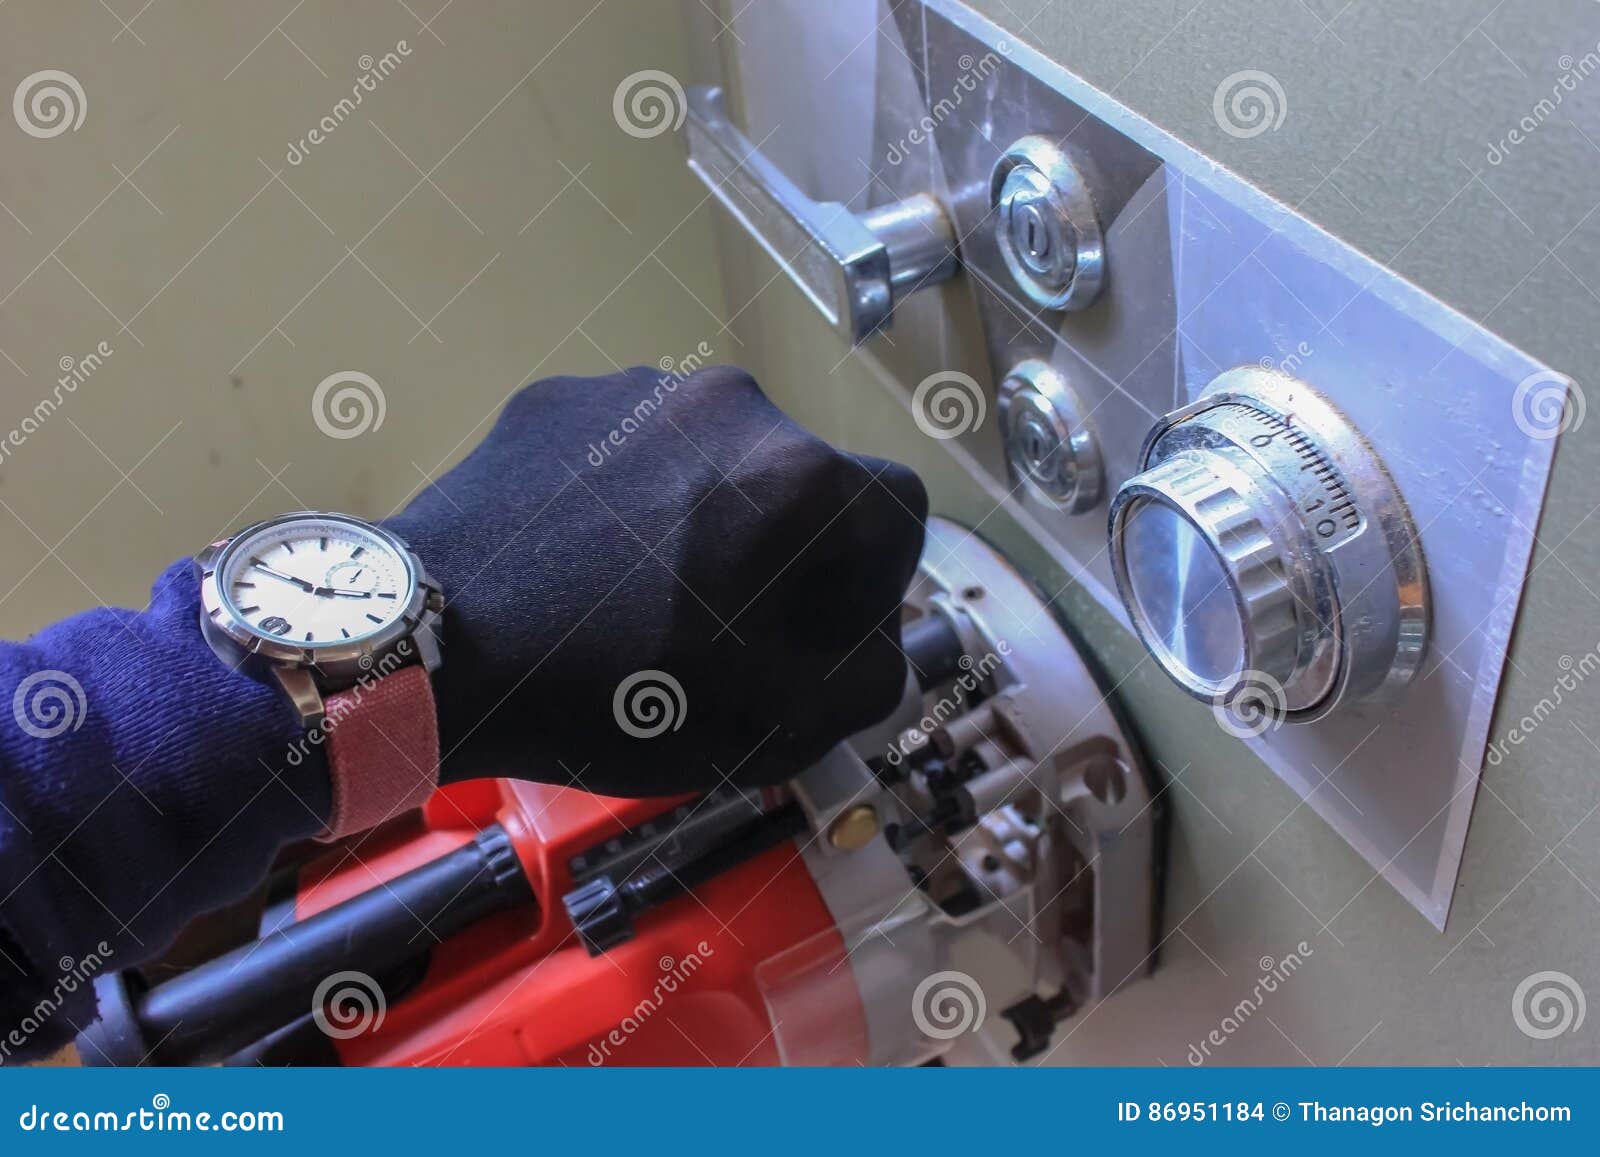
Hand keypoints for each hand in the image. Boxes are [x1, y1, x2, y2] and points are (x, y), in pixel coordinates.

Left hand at [386, 366, 926, 796]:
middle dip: (788, 554)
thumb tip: (873, 641)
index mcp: (798, 476)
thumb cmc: (614, 691)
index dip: (875, 585)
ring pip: (717, 459)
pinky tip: (581, 561)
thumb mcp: (775, 724)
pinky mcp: (559, 398)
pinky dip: (631, 497)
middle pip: (804, 481)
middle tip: (728, 627)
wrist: (431, 647)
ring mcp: (637, 389)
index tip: (816, 638)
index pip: (896, 511)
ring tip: (642, 593)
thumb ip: (868, 678)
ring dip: (709, 519)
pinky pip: (633, 446)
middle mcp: (732, 404)